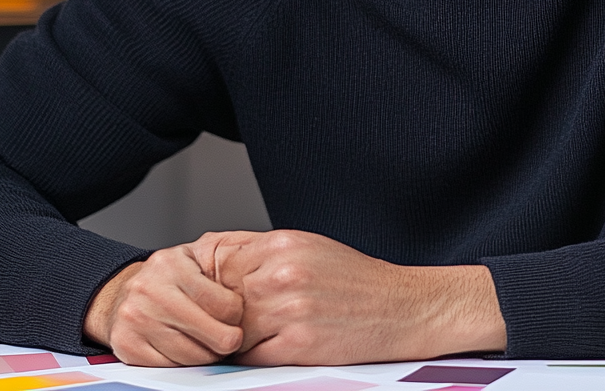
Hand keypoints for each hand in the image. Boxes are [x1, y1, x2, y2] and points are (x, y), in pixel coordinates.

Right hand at [82, 236, 245, 365]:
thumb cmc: (166, 278)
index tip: (237, 317)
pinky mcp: (127, 347)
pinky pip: (170, 366)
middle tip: (232, 338)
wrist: (118, 293)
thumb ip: (223, 265)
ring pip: (191, 354)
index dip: (236, 315)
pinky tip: (189, 349)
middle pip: (208, 331)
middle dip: (226, 339)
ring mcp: (136, 320)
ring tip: (211, 343)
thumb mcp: (194, 258)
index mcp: (172, 264)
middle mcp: (150, 291)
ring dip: (208, 354)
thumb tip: (261, 282)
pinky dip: (185, 363)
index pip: (221, 302)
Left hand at [192, 229, 506, 365]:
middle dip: (217, 314)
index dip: (208, 282)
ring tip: (243, 339)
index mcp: (282, 245)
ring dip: (231, 339)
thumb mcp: (308, 247)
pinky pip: (250, 358)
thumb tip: (215, 263)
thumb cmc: (354, 279)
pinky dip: (249, 359)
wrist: (400, 307)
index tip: (204, 295)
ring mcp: (289, 310)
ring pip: (231, 331)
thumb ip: (261, 254)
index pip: (218, 261)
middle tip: (217, 324)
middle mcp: (282, 274)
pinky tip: (263, 351)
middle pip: (220, 298)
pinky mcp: (298, 346)